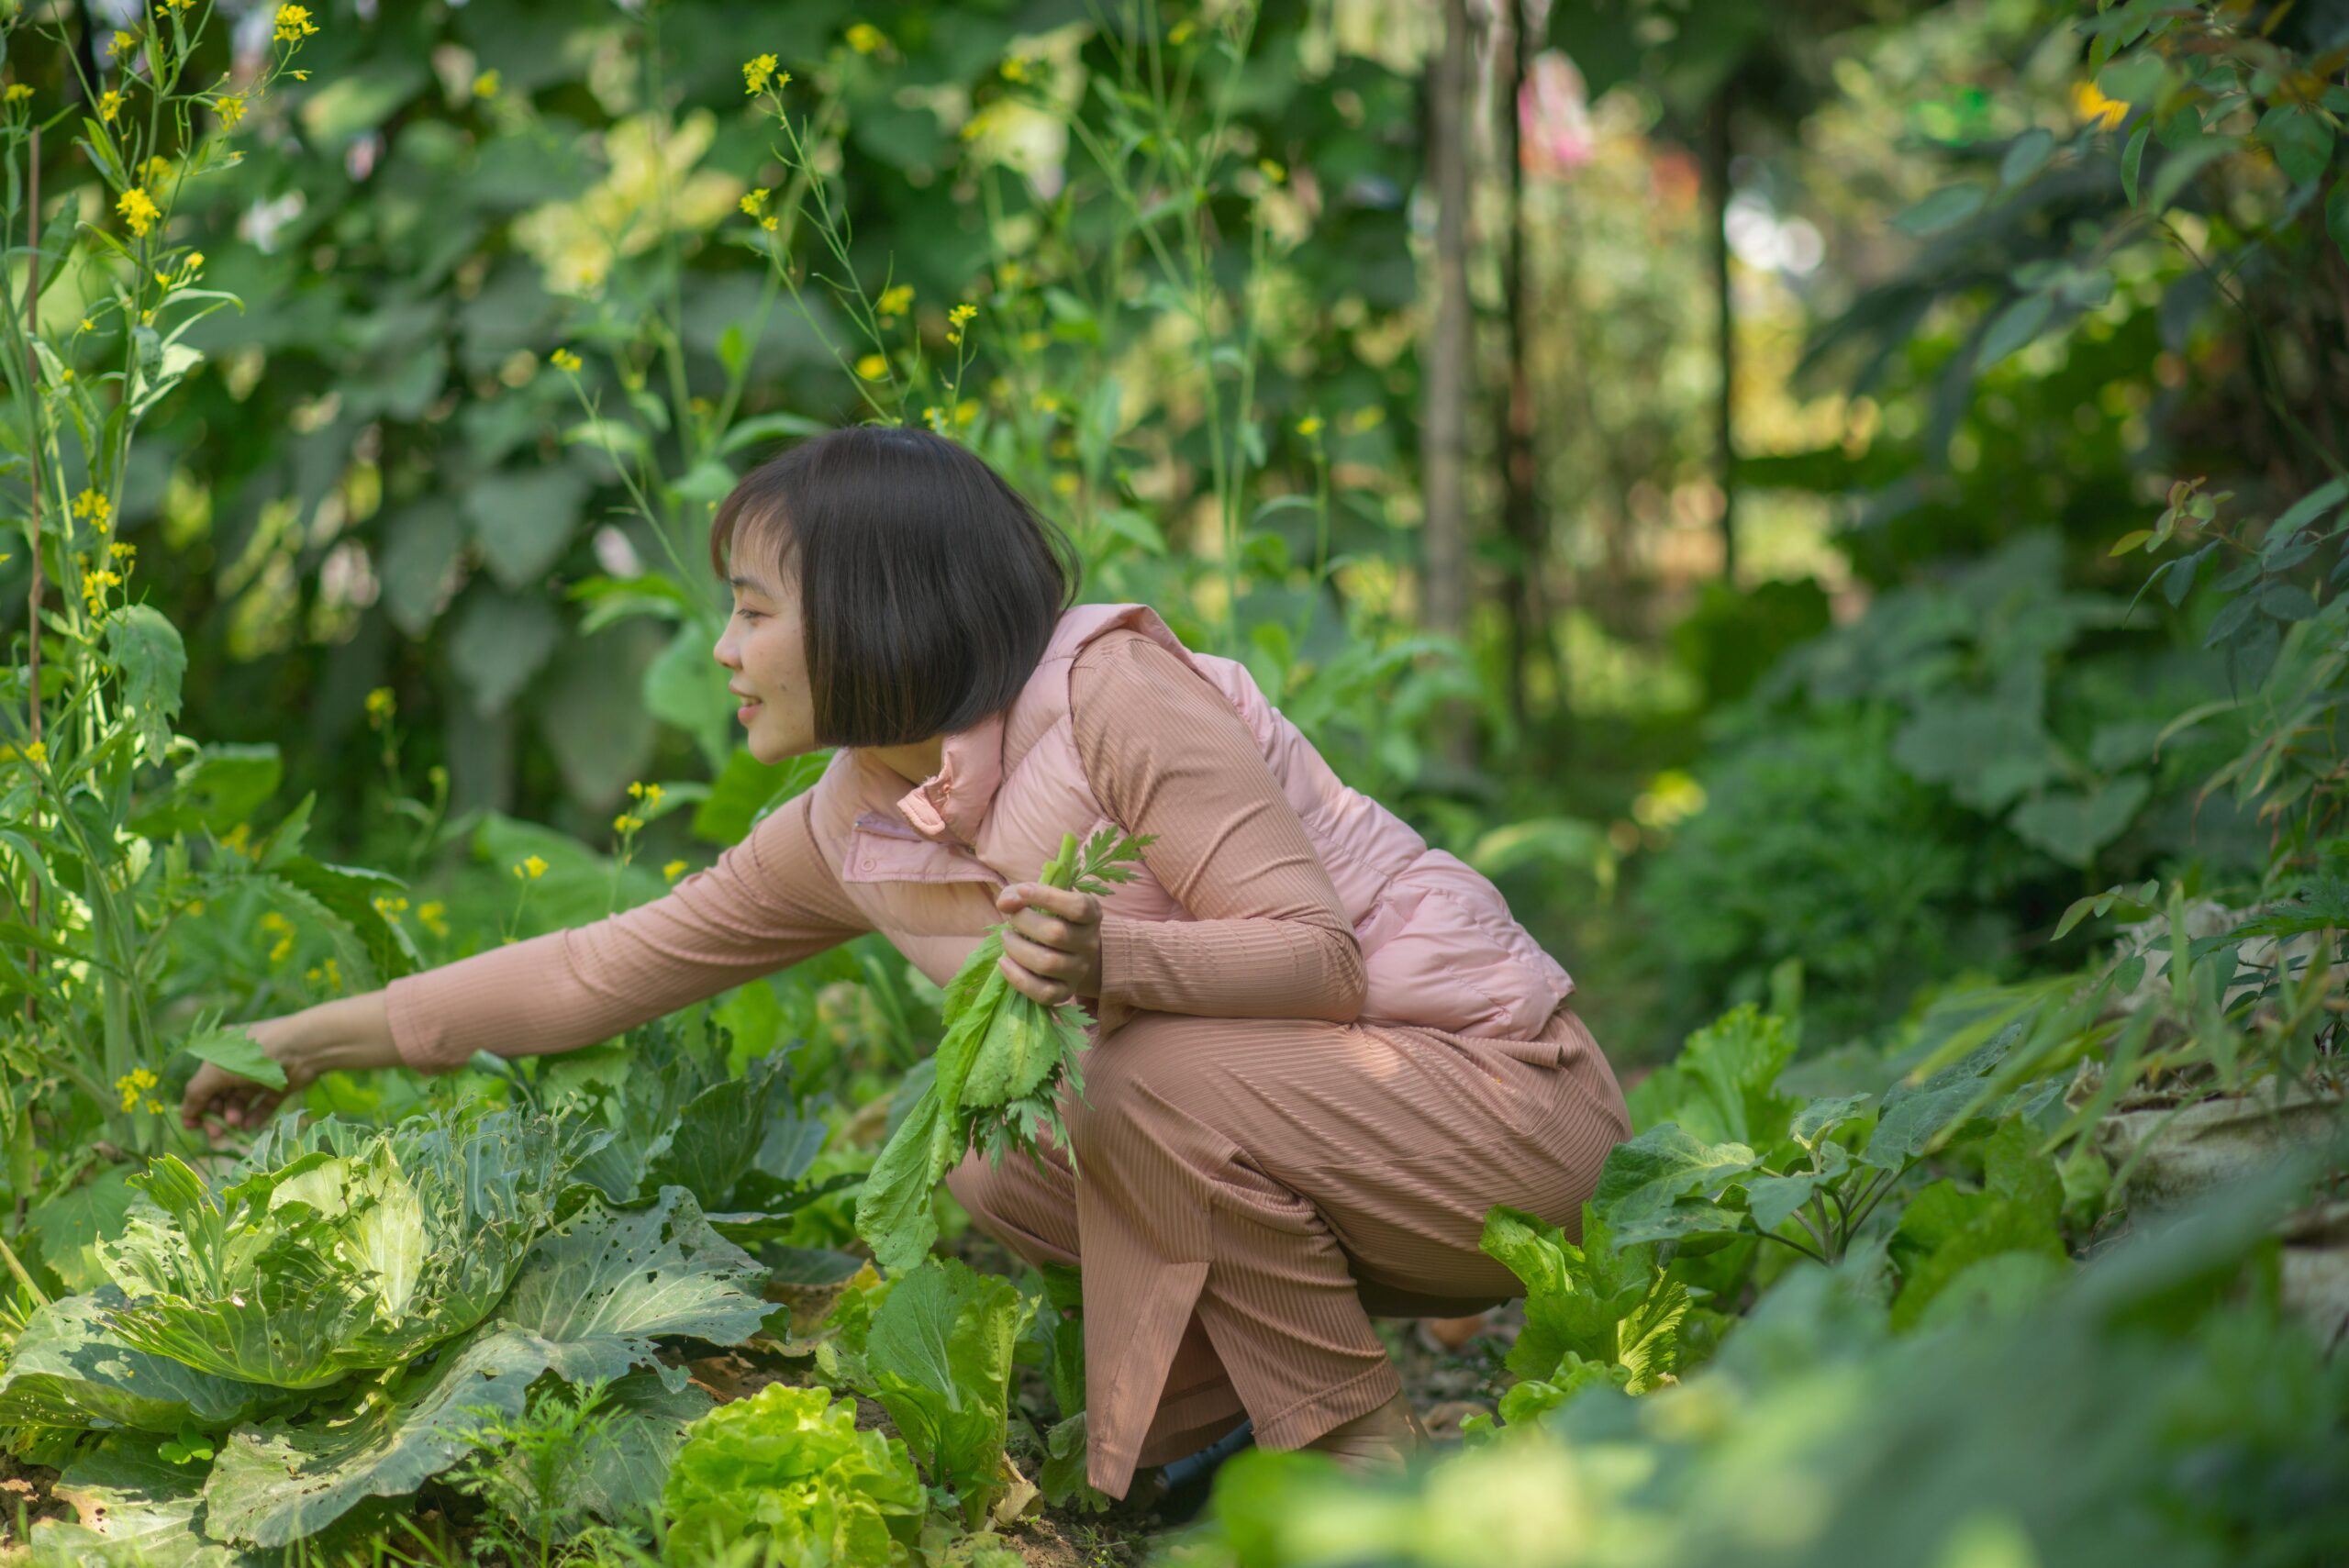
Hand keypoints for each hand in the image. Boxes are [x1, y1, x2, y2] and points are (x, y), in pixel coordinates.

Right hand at [179, 992, 400, 1137]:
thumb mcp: (216, 1071)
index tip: (193, 1126)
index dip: (196, 1105)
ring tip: (237, 1123)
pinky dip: (254, 1116)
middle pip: (220, 1094)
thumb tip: (186, 1114)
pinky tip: (249, 1126)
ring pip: (240, 1101)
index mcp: (220, 1051)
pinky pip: (262, 1105)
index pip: (202, 1082)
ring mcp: (260, 1074)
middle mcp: (239, 1062)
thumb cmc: (253, 1055)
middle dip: (216, 1114)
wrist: (302, 1047)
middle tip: (217, 1133)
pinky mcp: (279, 1085)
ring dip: (234, 1115)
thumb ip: (197, 1093)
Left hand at [994, 881, 1101, 1007]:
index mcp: (1092, 915)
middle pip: (1056, 934)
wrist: (1071, 954)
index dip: (1048, 896)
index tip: (1022, 890)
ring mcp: (1079, 970)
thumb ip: (1020, 894)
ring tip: (1006, 938)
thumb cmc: (1052, 919)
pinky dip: (1017, 977)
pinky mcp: (1066, 992)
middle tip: (1011, 918)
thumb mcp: (1044, 899)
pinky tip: (1004, 962)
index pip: (1077, 907)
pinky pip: (1043, 992)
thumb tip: (1005, 903)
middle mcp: (1090, 944)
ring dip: (1017, 948)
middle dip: (1024, 922)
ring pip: (1047, 963)